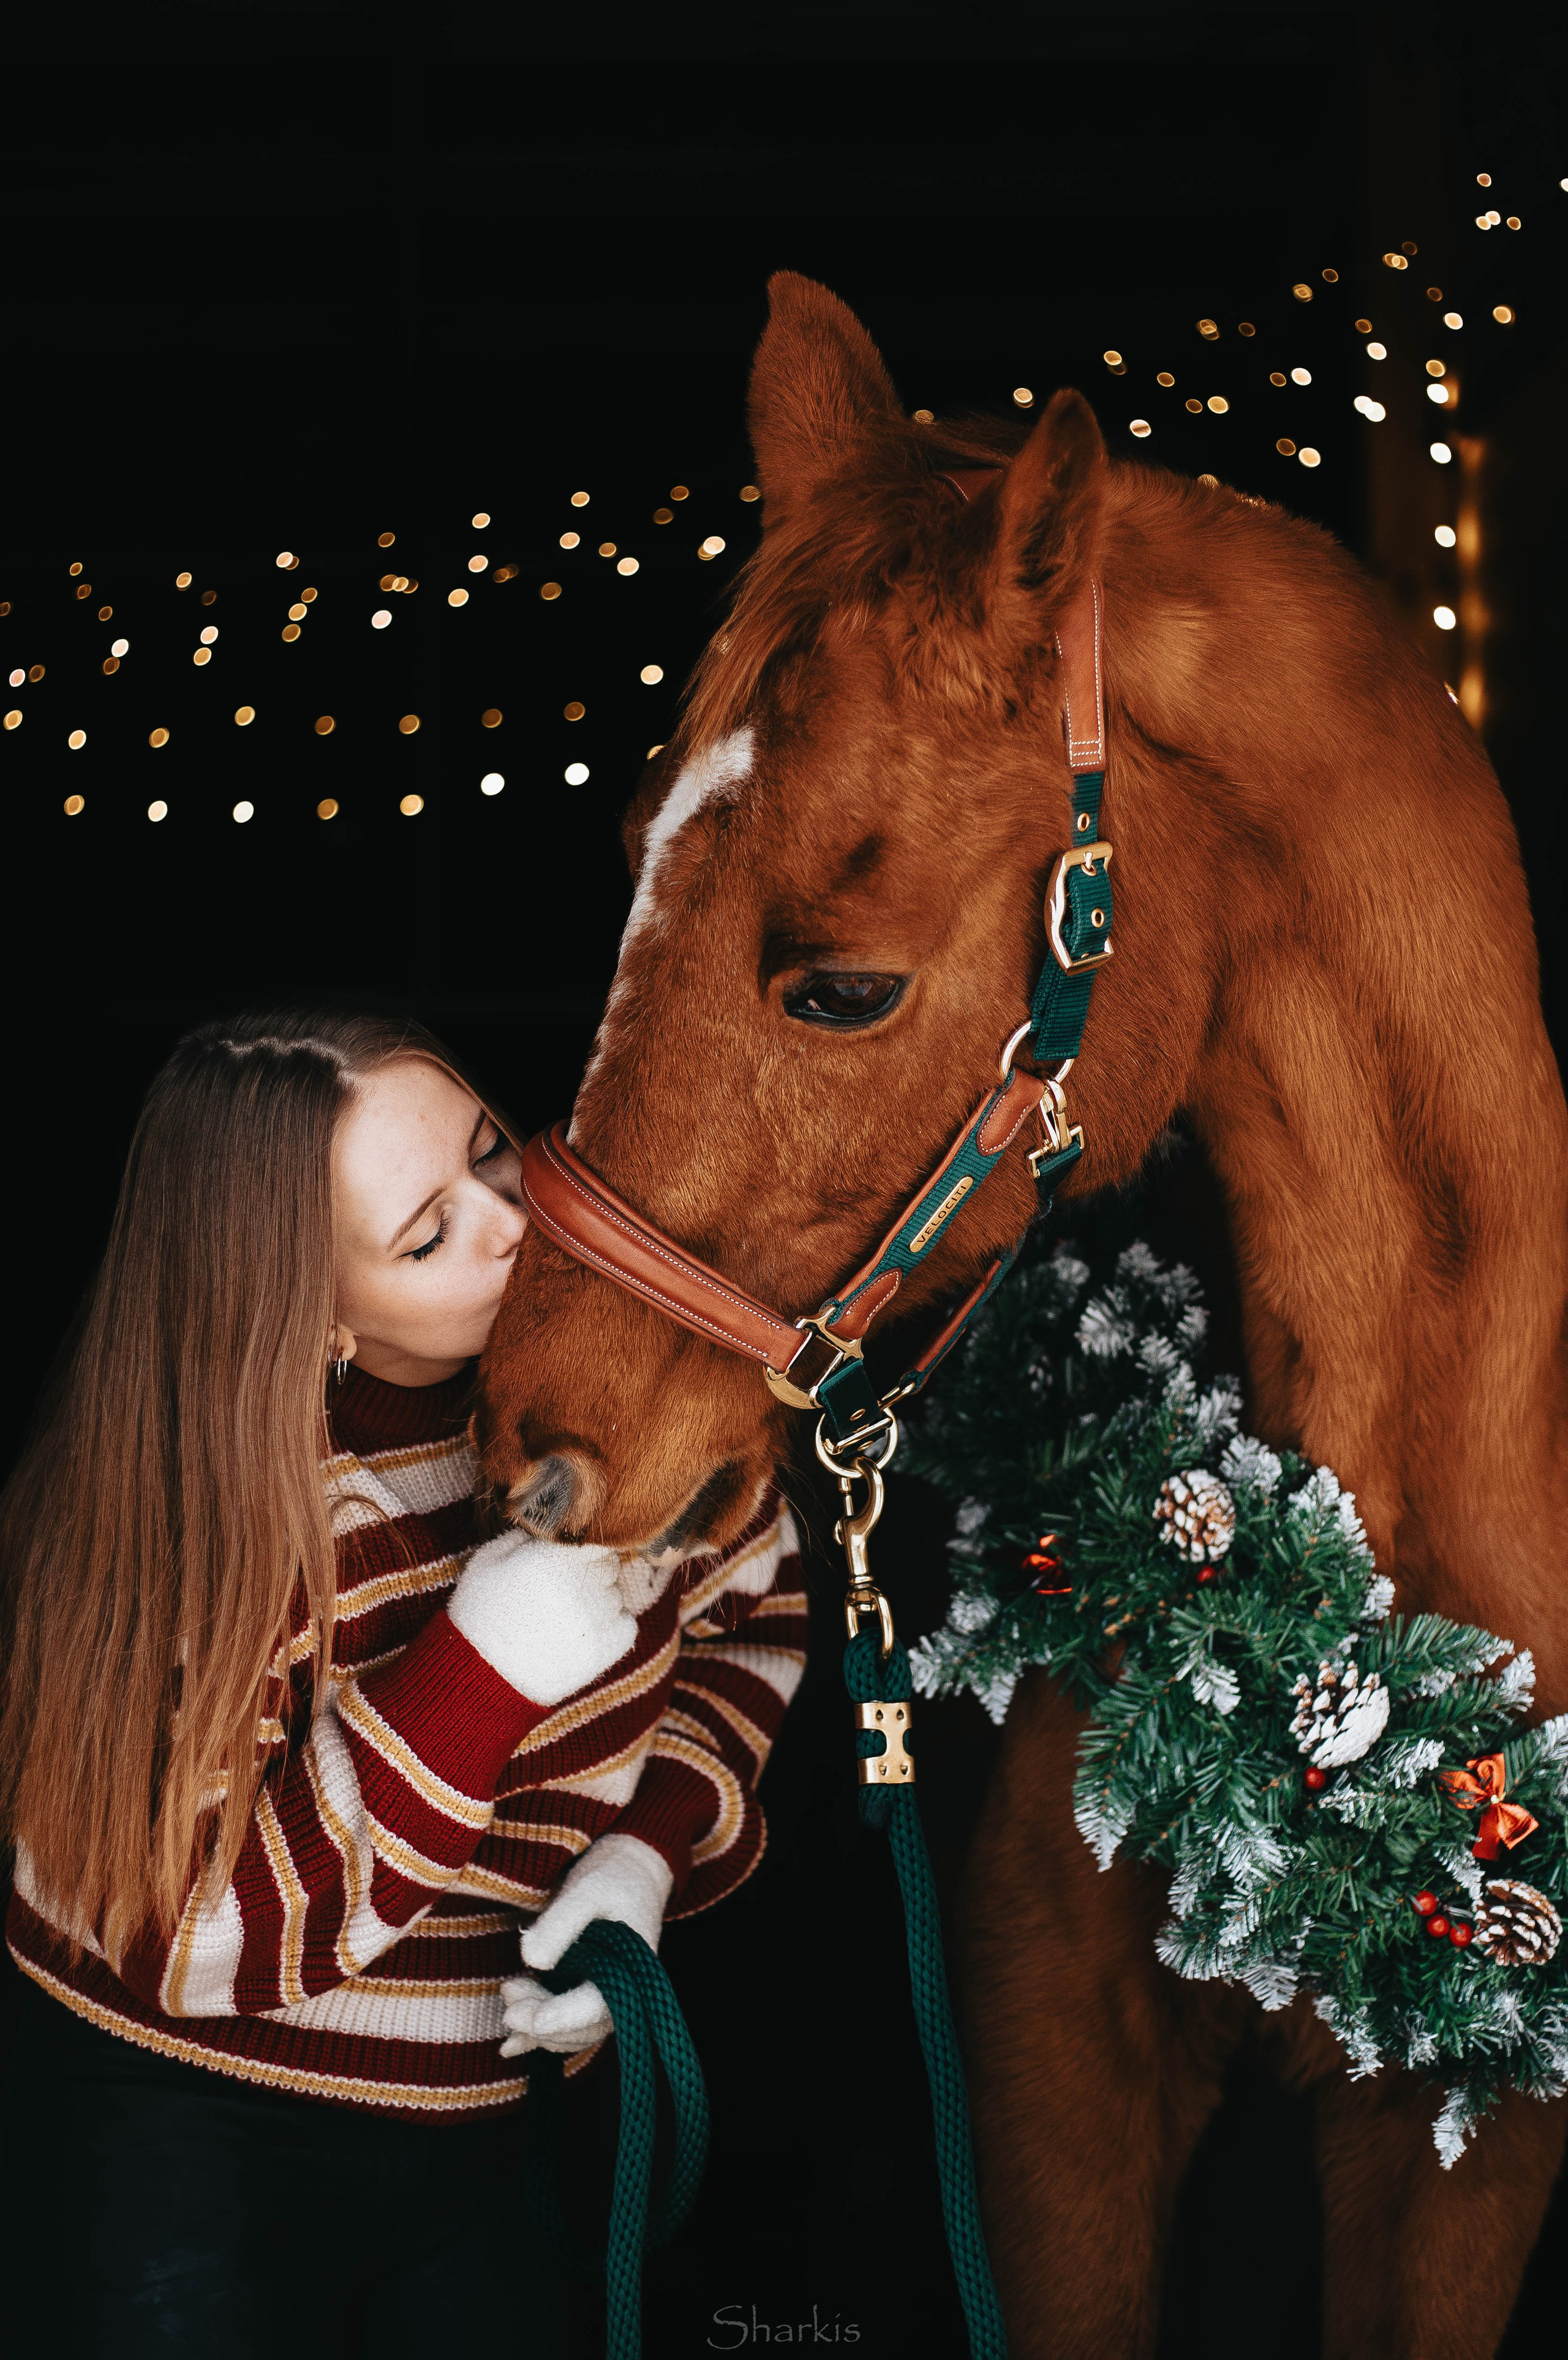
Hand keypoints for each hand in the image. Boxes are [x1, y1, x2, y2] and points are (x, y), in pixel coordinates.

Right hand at [447, 1533, 637, 1705]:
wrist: (480, 1675)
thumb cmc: (480, 1613)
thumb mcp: (488, 1561)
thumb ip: (524, 1536)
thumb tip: (553, 1526)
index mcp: (552, 1557)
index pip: (595, 1540)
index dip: (582, 1551)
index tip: (567, 1562)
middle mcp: (580, 1584)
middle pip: (609, 1566)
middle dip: (591, 1573)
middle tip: (565, 1591)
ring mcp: (594, 1619)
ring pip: (616, 1596)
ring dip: (599, 1601)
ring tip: (566, 1616)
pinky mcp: (603, 1651)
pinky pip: (626, 1626)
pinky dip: (611, 1627)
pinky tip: (582, 1633)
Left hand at [498, 1833, 673, 2057]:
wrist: (631, 1873)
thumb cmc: (613, 1877)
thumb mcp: (586, 1890)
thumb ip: (560, 1923)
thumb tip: (530, 1960)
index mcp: (632, 1969)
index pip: (598, 2006)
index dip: (564, 2017)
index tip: (532, 2020)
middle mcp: (623, 1992)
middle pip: (582, 2028)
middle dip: (540, 2020)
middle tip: (508, 1989)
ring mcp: (607, 1997)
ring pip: (571, 2033)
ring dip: (536, 2026)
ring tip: (509, 1989)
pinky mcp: (589, 1995)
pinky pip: (566, 2026)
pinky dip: (538, 2035)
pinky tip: (510, 2045)